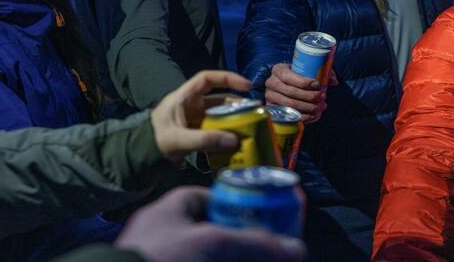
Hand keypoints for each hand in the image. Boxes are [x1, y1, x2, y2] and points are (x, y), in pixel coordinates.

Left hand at [116, 186, 306, 261]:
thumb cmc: (158, 257)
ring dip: (231, 255)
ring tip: (257, 258)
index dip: (242, 206)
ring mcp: (164, 255)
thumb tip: (296, 248)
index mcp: (173, 207)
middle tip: (266, 250)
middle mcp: (166, 230)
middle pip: (216, 231)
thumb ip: (254, 243)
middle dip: (242, 241)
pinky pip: (197, 260)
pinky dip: (216, 261)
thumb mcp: (211, 243)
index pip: (214, 198)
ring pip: (208, 252)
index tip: (265, 219)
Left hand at [151, 70, 250, 162]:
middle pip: (219, 99)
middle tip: (255, 112)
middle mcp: (192, 106)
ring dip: (234, 121)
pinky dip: (227, 135)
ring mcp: (195, 120)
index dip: (227, 78)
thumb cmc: (155, 141)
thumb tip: (234, 140)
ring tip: (251, 127)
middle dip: (237, 104)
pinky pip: (216, 131)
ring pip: (219, 116)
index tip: (246, 85)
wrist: (141, 157)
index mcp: (184, 98)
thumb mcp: (178, 139)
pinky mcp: (197, 134)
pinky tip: (238, 142)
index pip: (207, 79)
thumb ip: (205, 140)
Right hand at [264, 63, 336, 122]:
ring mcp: (270, 97)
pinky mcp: (273, 109)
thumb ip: (322, 71)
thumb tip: (334, 81)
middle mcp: (271, 83)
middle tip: (322, 97)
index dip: (303, 82)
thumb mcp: (307, 70)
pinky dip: (303, 116)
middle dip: (308, 96)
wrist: (286, 85)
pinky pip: (288, 115)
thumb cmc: (299, 76)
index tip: (318, 85)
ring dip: (307, 107)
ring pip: (289, 105)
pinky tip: (314, 115)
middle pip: (289, 92)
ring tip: (320, 107)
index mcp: (278, 70)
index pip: (288, 76)